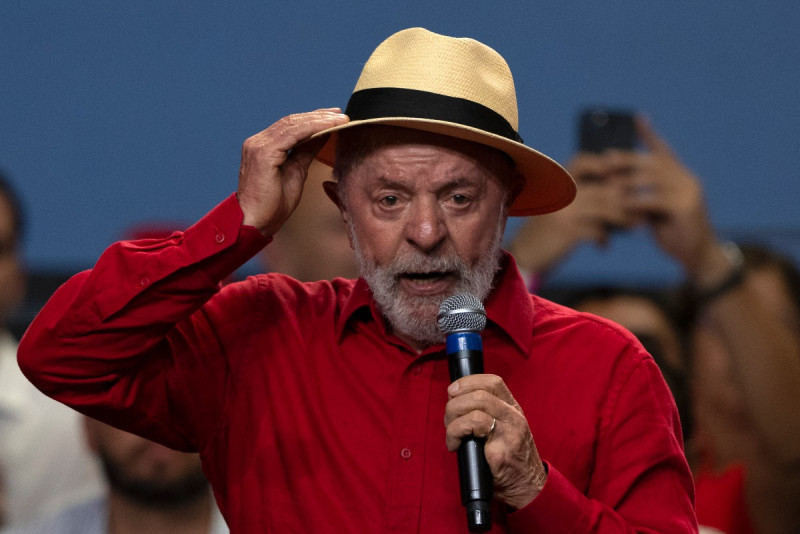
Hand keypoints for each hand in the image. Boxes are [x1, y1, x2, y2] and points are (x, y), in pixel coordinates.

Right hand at [237, 108, 348, 236]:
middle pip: (292, 121)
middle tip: (342, 114)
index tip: (335, 117)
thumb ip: (306, 152)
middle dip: (319, 116)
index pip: (290, 126)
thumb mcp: (296, 171)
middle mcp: (258, 142)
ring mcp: (258, 146)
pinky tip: (328, 127)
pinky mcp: (263, 153)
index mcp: (263, 146)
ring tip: (340, 119)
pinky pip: (292, 134)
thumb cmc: (273, 204)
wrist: (256, 222)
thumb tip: (322, 135)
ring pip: (293, 124)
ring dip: (319, 120)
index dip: (313, 119)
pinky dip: (312, 128)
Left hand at [444, 374, 546, 509]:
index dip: (468, 382)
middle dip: (454, 403)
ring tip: (452, 435)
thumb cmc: (509, 461)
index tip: (453, 392)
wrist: (528, 490)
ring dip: (453, 419)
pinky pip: (473, 427)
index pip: (492, 381)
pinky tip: (455, 446)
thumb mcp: (502, 430)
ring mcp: (510, 432)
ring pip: (476, 406)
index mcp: (512, 409)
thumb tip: (455, 402)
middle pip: (480, 392)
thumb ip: (486, 414)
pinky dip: (455, 433)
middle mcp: (514, 416)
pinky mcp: (502, 449)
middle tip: (449, 419)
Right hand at [509, 152, 632, 274]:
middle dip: (625, 198)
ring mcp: (563, 211)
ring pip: (603, 208)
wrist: (523, 254)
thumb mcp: (559, 210)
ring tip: (633, 227)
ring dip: (622, 219)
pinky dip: (603, 238)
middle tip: (641, 208)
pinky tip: (604, 246)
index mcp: (557, 183)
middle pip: (602, 188)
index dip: (604, 164)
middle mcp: (560, 193)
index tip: (621, 176)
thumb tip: (618, 193)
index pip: (583, 161)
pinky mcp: (565, 231)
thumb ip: (581, 198)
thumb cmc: (546, 232)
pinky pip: (595, 229)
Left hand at [618, 118, 728, 283]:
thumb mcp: (656, 210)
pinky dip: (635, 202)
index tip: (636, 117)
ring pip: (652, 179)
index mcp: (680, 176)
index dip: (650, 134)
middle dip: (628, 159)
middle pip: (653, 162)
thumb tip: (615, 182)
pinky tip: (621, 204)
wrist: (697, 255)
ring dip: (627, 181)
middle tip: (606, 158)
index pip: (663, 150)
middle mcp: (687, 178)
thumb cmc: (673, 232)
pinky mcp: (686, 207)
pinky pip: (654, 200)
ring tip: (608, 183)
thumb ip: (643, 194)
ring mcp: (689, 191)